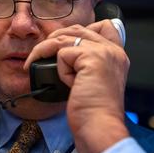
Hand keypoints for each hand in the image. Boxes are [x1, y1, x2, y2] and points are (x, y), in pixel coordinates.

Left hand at [24, 20, 129, 152]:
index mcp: (117, 56)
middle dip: (56, 38)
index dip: (83, 30)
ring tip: (35, 62)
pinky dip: (59, 68)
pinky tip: (67, 83)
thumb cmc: (94, 112)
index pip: (105, 25)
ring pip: (65, 37)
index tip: (68, 45)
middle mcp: (114, 51)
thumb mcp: (93, 81)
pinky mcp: (92, 58)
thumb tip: (65, 52)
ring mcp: (104, 52)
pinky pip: (62, 53)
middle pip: (78, 29)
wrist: (99, 127)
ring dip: (45, 50)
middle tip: (43, 53)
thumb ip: (87, 63)